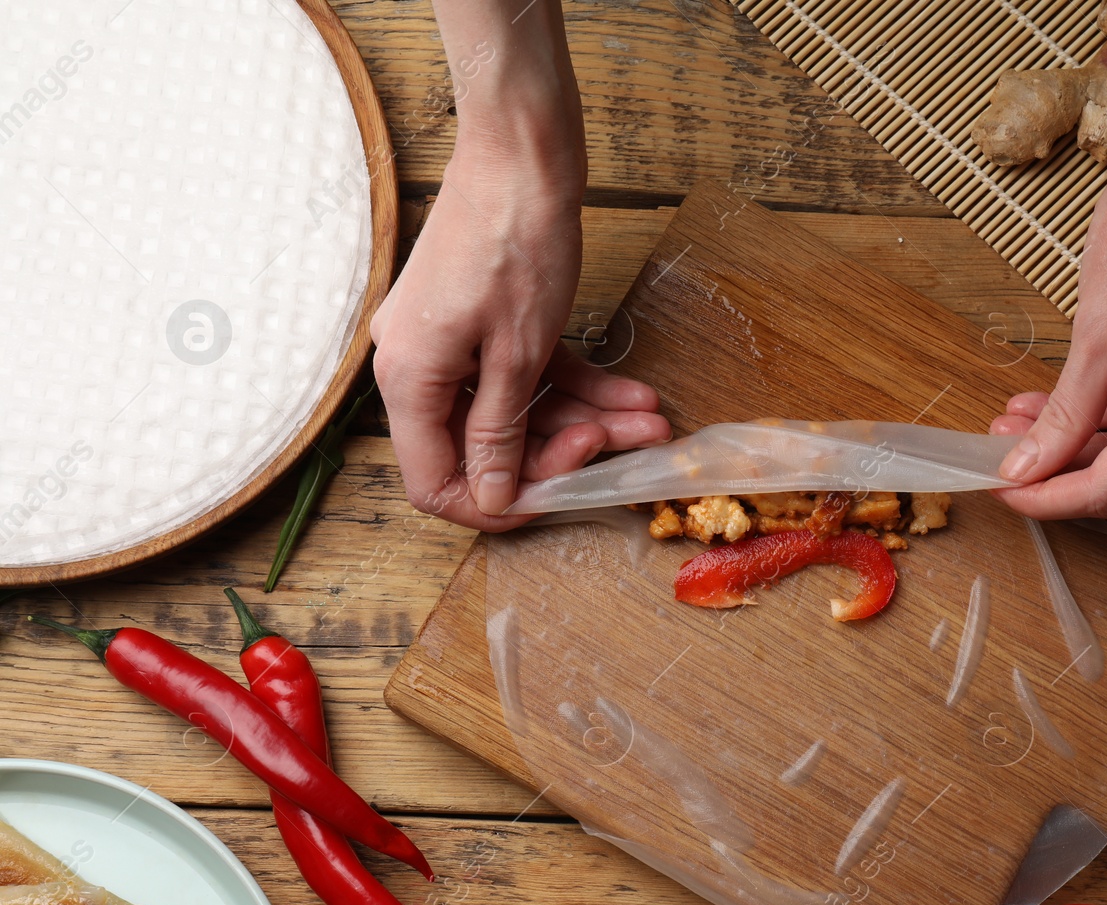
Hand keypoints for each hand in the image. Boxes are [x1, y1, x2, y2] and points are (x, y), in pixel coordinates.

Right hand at [371, 1, 669, 530]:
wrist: (523, 152)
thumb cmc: (515, 241)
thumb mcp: (518, 353)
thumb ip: (501, 432)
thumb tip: (492, 495)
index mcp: (409, 380)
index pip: (435, 482)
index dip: (495, 503)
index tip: (556, 500)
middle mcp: (420, 365)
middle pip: (486, 447)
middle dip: (562, 454)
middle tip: (620, 449)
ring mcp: (453, 343)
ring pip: (520, 410)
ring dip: (587, 421)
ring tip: (649, 425)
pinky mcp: (485, 322)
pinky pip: (530, 374)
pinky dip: (582, 386)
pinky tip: (634, 395)